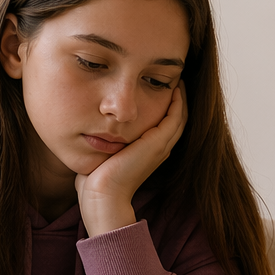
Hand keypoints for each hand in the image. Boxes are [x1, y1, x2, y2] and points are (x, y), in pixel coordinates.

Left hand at [74, 86, 187, 234]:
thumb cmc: (97, 179)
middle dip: (178, 99)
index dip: (168, 106)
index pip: (166, 125)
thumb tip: (93, 129)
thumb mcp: (105, 154)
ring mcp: (161, 146)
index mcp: (150, 152)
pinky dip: (178, 103)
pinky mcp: (158, 143)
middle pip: (177, 119)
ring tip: (180, 80)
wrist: (102, 194)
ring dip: (181, 98)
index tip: (163, 87)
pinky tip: (175, 88)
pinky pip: (175, 117)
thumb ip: (106, 141)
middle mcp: (160, 149)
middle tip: (178, 80)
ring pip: (179, 116)